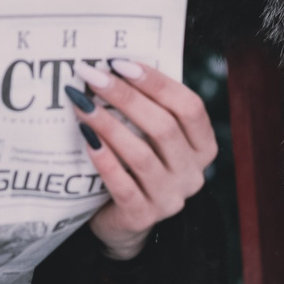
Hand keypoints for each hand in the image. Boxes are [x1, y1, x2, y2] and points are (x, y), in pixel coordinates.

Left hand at [68, 59, 215, 260]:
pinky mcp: (142, 216)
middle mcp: (192, 173)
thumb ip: (147, 109)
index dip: (157, 83)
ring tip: (81, 103)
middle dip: (125, 97)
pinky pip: (122, 185)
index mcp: (202, 147)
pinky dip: (104, 159)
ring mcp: (170, 198)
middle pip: (164, 127)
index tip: (120, 63)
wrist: (122, 220)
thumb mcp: (150, 138)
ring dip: (109, 124)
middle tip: (92, 76)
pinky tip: (85, 138)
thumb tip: (113, 67)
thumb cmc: (135, 165)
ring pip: (141, 155)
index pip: (190, 108)